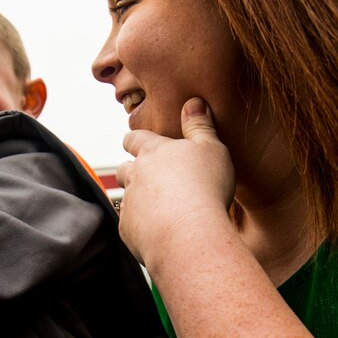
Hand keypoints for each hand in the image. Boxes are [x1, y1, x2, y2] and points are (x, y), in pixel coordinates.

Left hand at [116, 98, 234, 266]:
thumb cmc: (206, 188)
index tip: (136, 142)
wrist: (189, 235)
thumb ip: (200, 126)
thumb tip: (193, 102)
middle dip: (133, 171)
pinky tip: (159, 232)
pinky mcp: (127, 230)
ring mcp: (129, 203)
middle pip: (125, 169)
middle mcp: (135, 175)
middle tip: (149, 177)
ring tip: (156, 207)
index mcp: (153, 152)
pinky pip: (130, 225)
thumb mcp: (212, 150)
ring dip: (137, 200)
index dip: (135, 140)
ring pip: (126, 197)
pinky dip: (141, 226)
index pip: (134, 138)